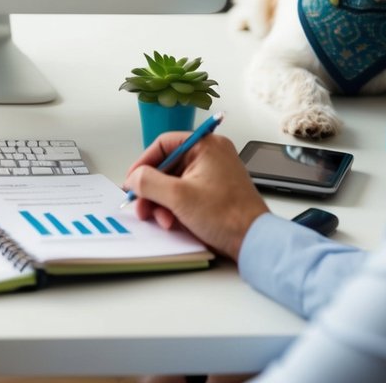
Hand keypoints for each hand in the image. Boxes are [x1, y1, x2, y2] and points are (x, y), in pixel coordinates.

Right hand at [123, 132, 268, 260]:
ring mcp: (214, 175)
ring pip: (175, 183)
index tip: (132, 180)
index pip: (164, 144)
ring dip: (162, 203)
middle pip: (167, 166)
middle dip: (152, 190)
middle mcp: (211, 156)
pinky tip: (173, 222)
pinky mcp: (215, 193)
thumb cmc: (227, 216)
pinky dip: (176, 208)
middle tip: (141, 205)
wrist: (254, 242)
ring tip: (161, 220)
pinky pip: (186, 194)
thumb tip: (133, 177)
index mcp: (206, 146)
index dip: (143, 163)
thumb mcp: (178, 196)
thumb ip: (149, 182)